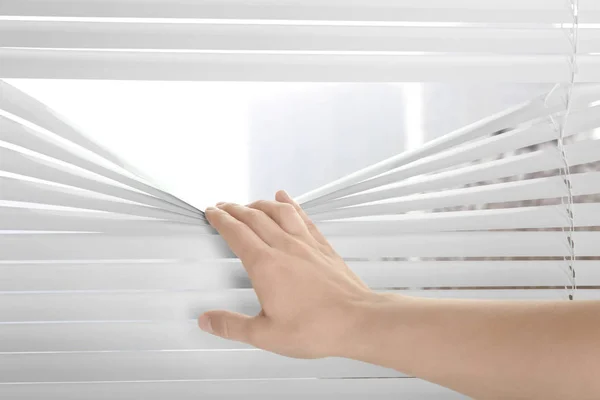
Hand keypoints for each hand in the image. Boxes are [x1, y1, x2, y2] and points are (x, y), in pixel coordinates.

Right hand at [199, 190, 376, 358]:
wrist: (358, 321)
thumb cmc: (316, 329)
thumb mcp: (265, 335)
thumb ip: (231, 326)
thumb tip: (207, 321)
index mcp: (266, 266)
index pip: (236, 233)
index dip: (221, 220)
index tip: (211, 213)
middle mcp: (284, 248)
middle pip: (254, 218)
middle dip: (234, 209)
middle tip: (222, 206)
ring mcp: (306, 244)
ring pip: (278, 212)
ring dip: (260, 204)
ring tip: (249, 203)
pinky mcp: (322, 246)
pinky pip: (303, 217)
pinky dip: (291, 204)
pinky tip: (285, 199)